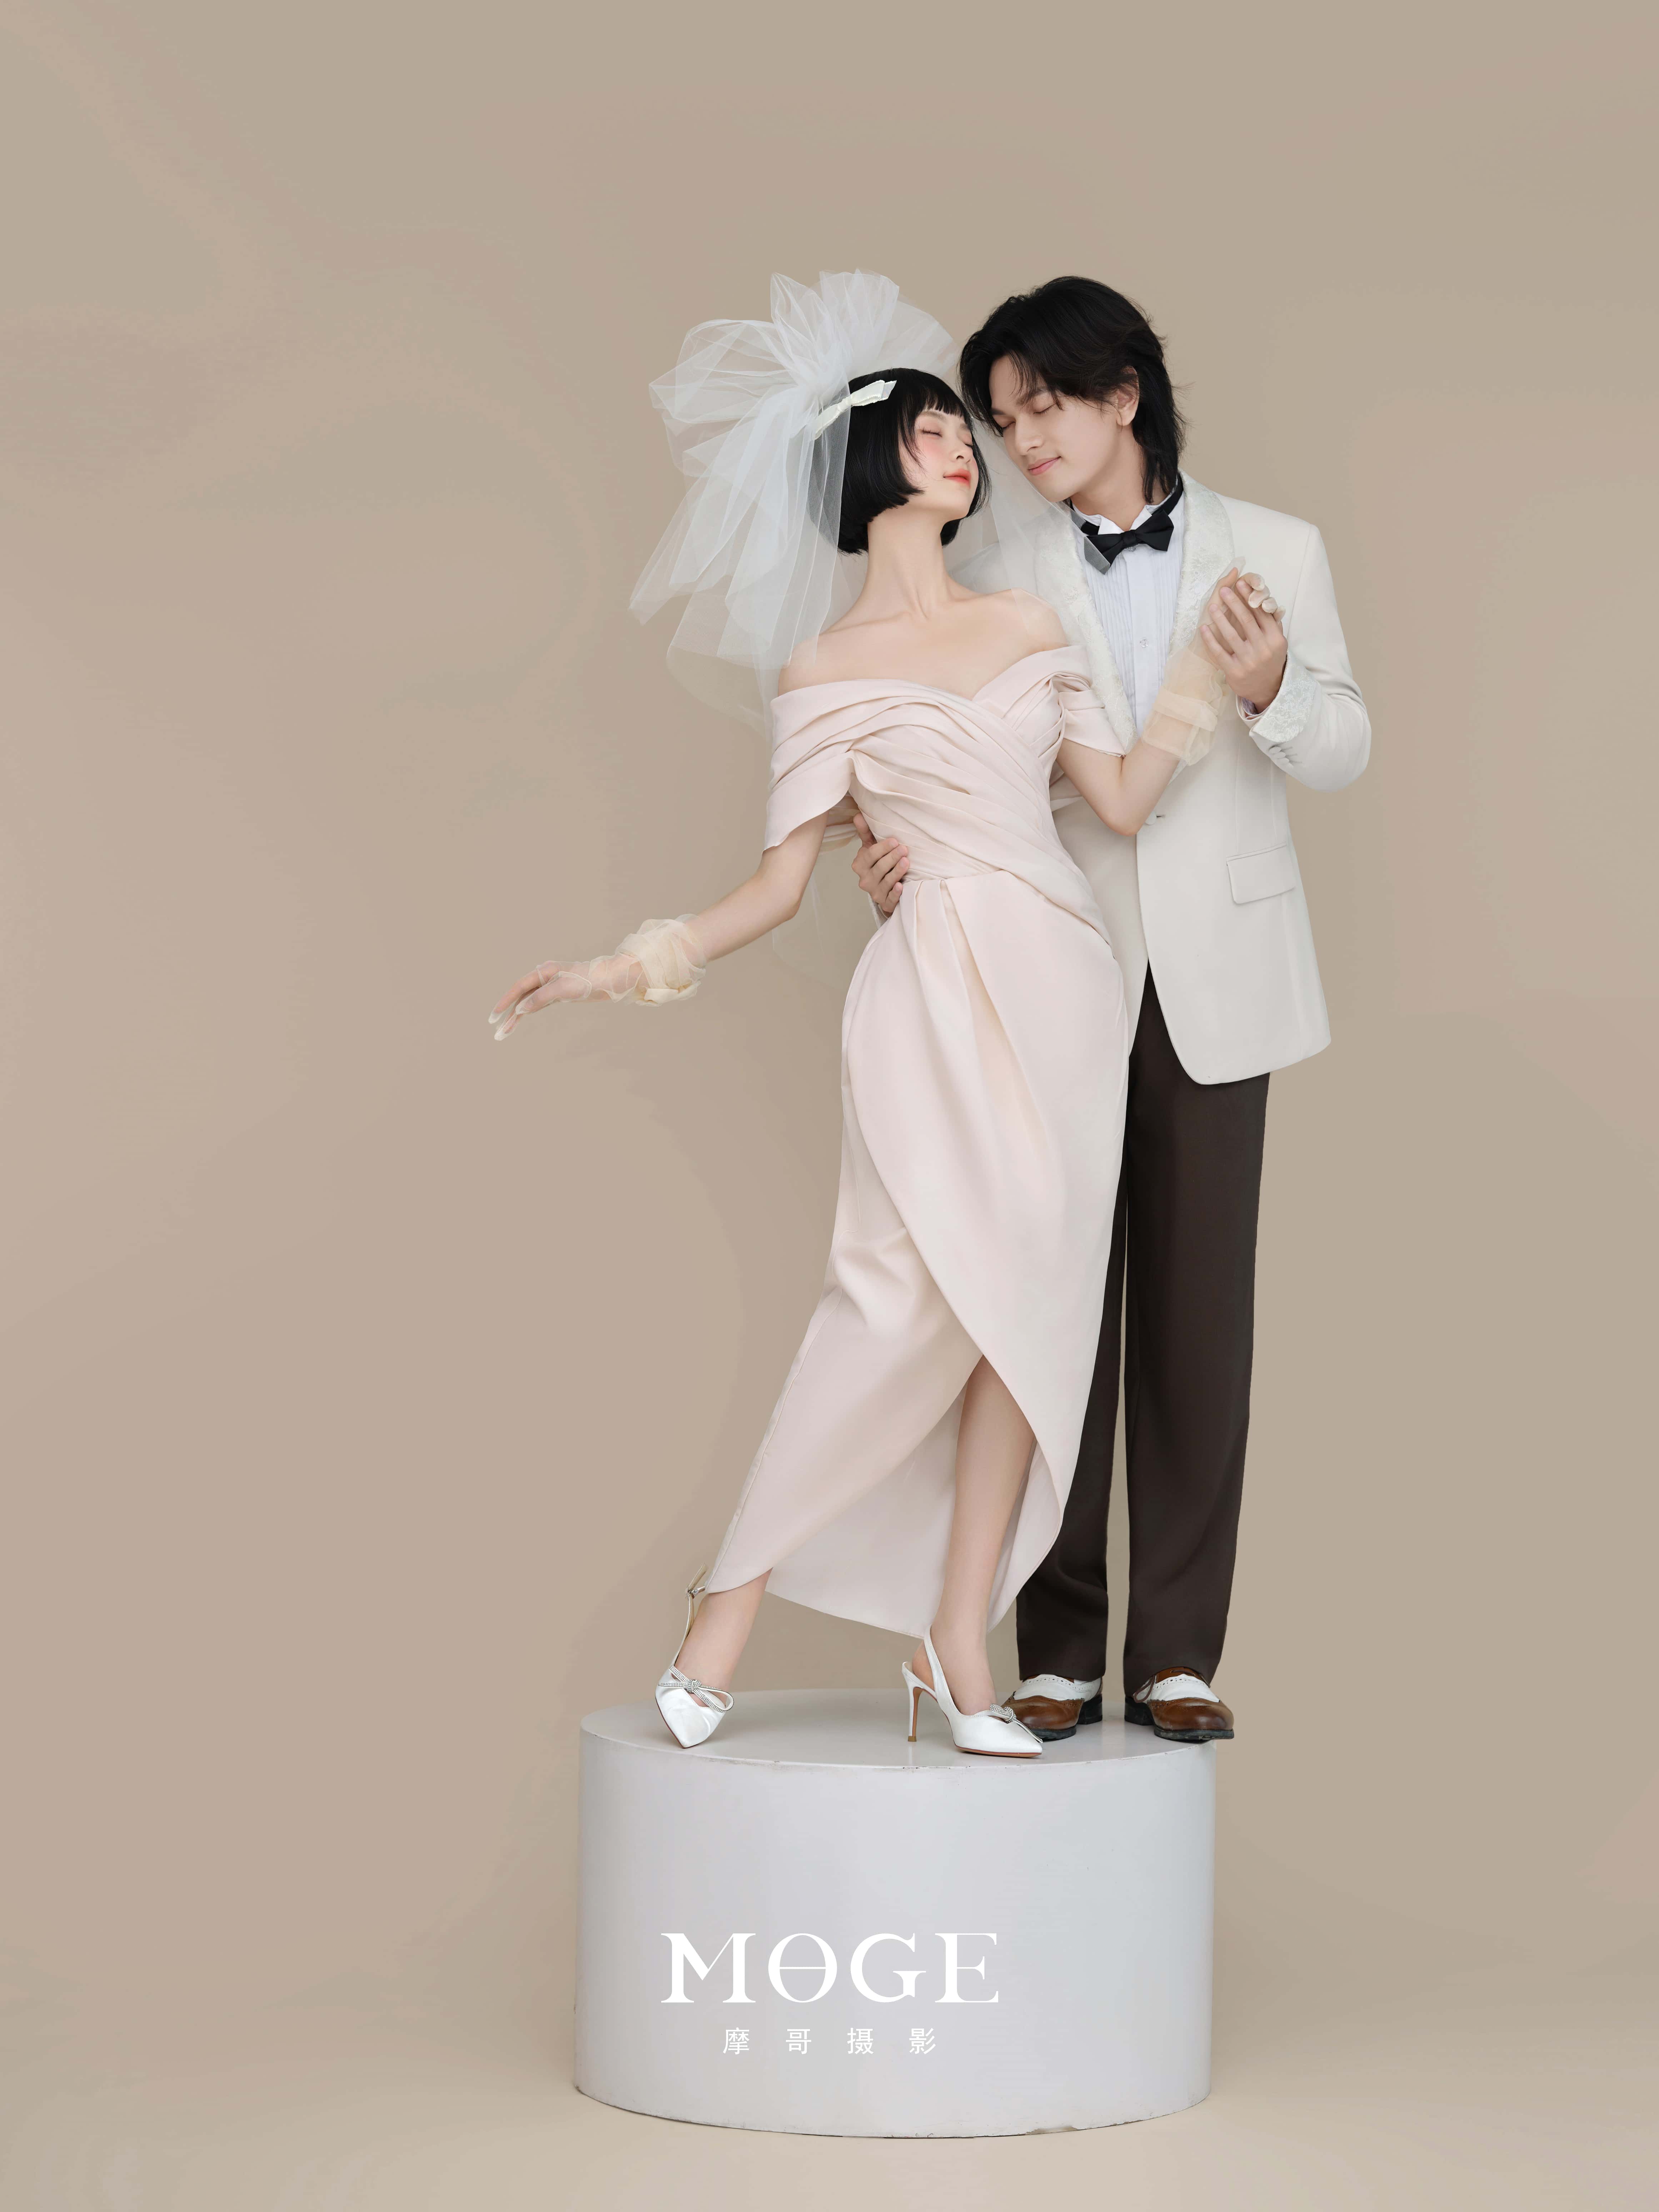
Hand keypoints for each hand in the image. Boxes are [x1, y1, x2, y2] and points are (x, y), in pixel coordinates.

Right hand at [489, 952, 639, 1037]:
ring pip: (529, 1003)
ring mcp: (551, 987)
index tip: (494, 1016)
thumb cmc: (589, 980)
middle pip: (521, 997)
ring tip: (504, 1033)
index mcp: (544, 971)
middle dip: (508, 1014)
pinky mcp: (559, 995)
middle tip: (496, 1031)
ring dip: (517, 1018)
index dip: (505, 1001)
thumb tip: (521, 1009)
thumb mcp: (563, 988)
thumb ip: (540, 998)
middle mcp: (545, 978)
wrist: (612, 980)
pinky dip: (529, 1013)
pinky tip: (519, 1020)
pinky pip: (538, 1005)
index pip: (519, 987)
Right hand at [851, 810, 907, 916]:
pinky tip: (901, 885)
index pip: (870, 855)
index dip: (882, 848)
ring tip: (907, 861)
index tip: (895, 840)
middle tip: (904, 849)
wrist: (884, 888)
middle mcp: (865, 880)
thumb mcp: (871, 847)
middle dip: (892, 857)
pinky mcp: (885, 903)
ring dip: (897, 871)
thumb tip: (858, 815)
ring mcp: (874, 892)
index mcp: (859, 864)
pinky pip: (890, 899)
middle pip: (879, 868)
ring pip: (886, 882)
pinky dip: (895, 893)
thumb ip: (866, 832)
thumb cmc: (878, 864)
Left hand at [1199, 567, 1286, 711]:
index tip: (1240, 583)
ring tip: (1211, 607)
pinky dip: (1210, 639)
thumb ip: (1273, 623)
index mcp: (1275, 638)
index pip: (1261, 612)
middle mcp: (1263, 649)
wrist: (1267, 689)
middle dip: (1234, 602)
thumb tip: (1268, 600)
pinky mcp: (1234, 671)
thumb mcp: (1277, 642)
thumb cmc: (1270, 660)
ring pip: (1231, 635)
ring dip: (1219, 618)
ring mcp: (1248, 661)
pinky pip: (1219, 652)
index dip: (1250, 597)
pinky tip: (1203, 628)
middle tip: (1224, 591)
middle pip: (1246, 620)